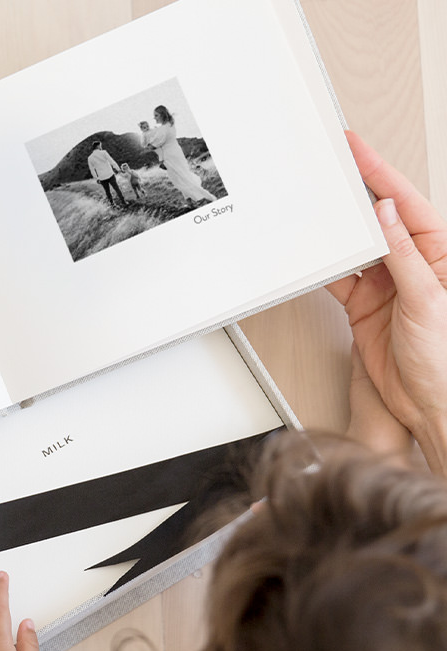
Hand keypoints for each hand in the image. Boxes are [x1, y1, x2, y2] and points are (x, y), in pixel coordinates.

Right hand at [327, 132, 446, 472]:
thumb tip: (386, 215)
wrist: (429, 402)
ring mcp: (386, 285)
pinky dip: (323, 271)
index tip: (356, 149)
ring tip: (318, 212)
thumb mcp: (426, 300)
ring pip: (354, 248)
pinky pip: (338, 280)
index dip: (379, 173)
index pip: (404, 203)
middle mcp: (412, 264)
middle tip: (330, 171)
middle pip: (376, 219)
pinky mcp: (364, 306)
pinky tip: (314, 259)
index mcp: (438, 252)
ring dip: (336, 234)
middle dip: (353, 195)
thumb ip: (403, 256)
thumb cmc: (444, 357)